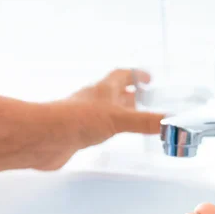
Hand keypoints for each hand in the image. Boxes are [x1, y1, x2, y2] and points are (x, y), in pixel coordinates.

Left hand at [34, 69, 163, 169]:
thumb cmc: (75, 120)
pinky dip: (105, 132)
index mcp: (103, 90)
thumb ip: (144, 122)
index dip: (136, 75)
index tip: (148, 78)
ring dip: (118, 114)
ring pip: (106, 112)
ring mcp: (85, 118)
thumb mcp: (118, 119)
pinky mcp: (78, 135)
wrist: (46, 138)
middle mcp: (94, 101)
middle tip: (144, 100)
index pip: (122, 75)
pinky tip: (108, 138)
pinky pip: (95, 130)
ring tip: (131, 120)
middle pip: (115, 94)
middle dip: (130, 96)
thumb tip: (168, 122)